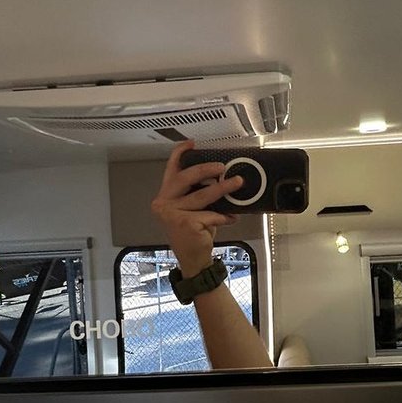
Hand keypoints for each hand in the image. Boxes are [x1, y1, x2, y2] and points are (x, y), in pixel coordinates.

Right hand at [151, 141, 241, 275]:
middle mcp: (163, 202)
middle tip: (223, 167)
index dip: (180, 153)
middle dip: (206, 169)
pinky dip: (223, 215)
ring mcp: (171, 213)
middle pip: (186, 177)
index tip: (192, 144)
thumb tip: (222, 177)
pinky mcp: (184, 223)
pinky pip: (210, 213)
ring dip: (223, 189)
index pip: (170, 169)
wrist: (193, 258)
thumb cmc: (195, 232)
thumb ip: (200, 193)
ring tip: (237, 184)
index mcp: (166, 195)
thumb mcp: (195, 208)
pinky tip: (230, 218)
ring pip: (202, 195)